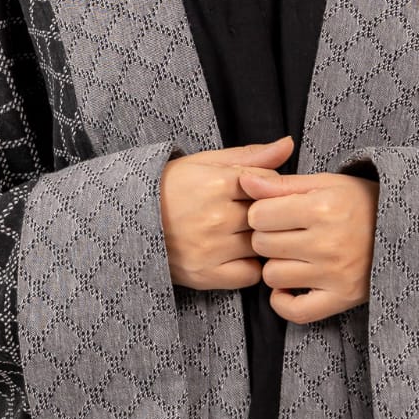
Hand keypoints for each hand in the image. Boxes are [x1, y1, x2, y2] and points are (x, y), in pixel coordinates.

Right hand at [159, 134, 295, 289]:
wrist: (130, 222)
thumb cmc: (172, 187)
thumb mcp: (207, 162)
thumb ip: (251, 156)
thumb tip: (289, 144)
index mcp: (218, 183)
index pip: (270, 183)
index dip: (269, 186)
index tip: (258, 189)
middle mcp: (216, 217)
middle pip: (268, 215)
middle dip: (267, 213)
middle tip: (254, 212)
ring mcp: (212, 248)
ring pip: (263, 244)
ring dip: (261, 239)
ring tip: (244, 231)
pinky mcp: (207, 274)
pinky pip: (251, 274)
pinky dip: (251, 266)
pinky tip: (238, 254)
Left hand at [237, 164, 378, 324]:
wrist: (403, 228)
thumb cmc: (358, 201)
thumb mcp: (324, 183)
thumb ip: (281, 184)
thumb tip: (243, 181)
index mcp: (322, 209)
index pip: (259, 216)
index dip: (261, 212)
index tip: (275, 211)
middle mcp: (328, 244)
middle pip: (262, 245)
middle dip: (267, 236)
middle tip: (286, 232)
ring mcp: (335, 274)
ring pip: (272, 276)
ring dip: (276, 265)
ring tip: (293, 254)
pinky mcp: (342, 298)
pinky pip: (295, 311)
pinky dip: (284, 301)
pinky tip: (290, 285)